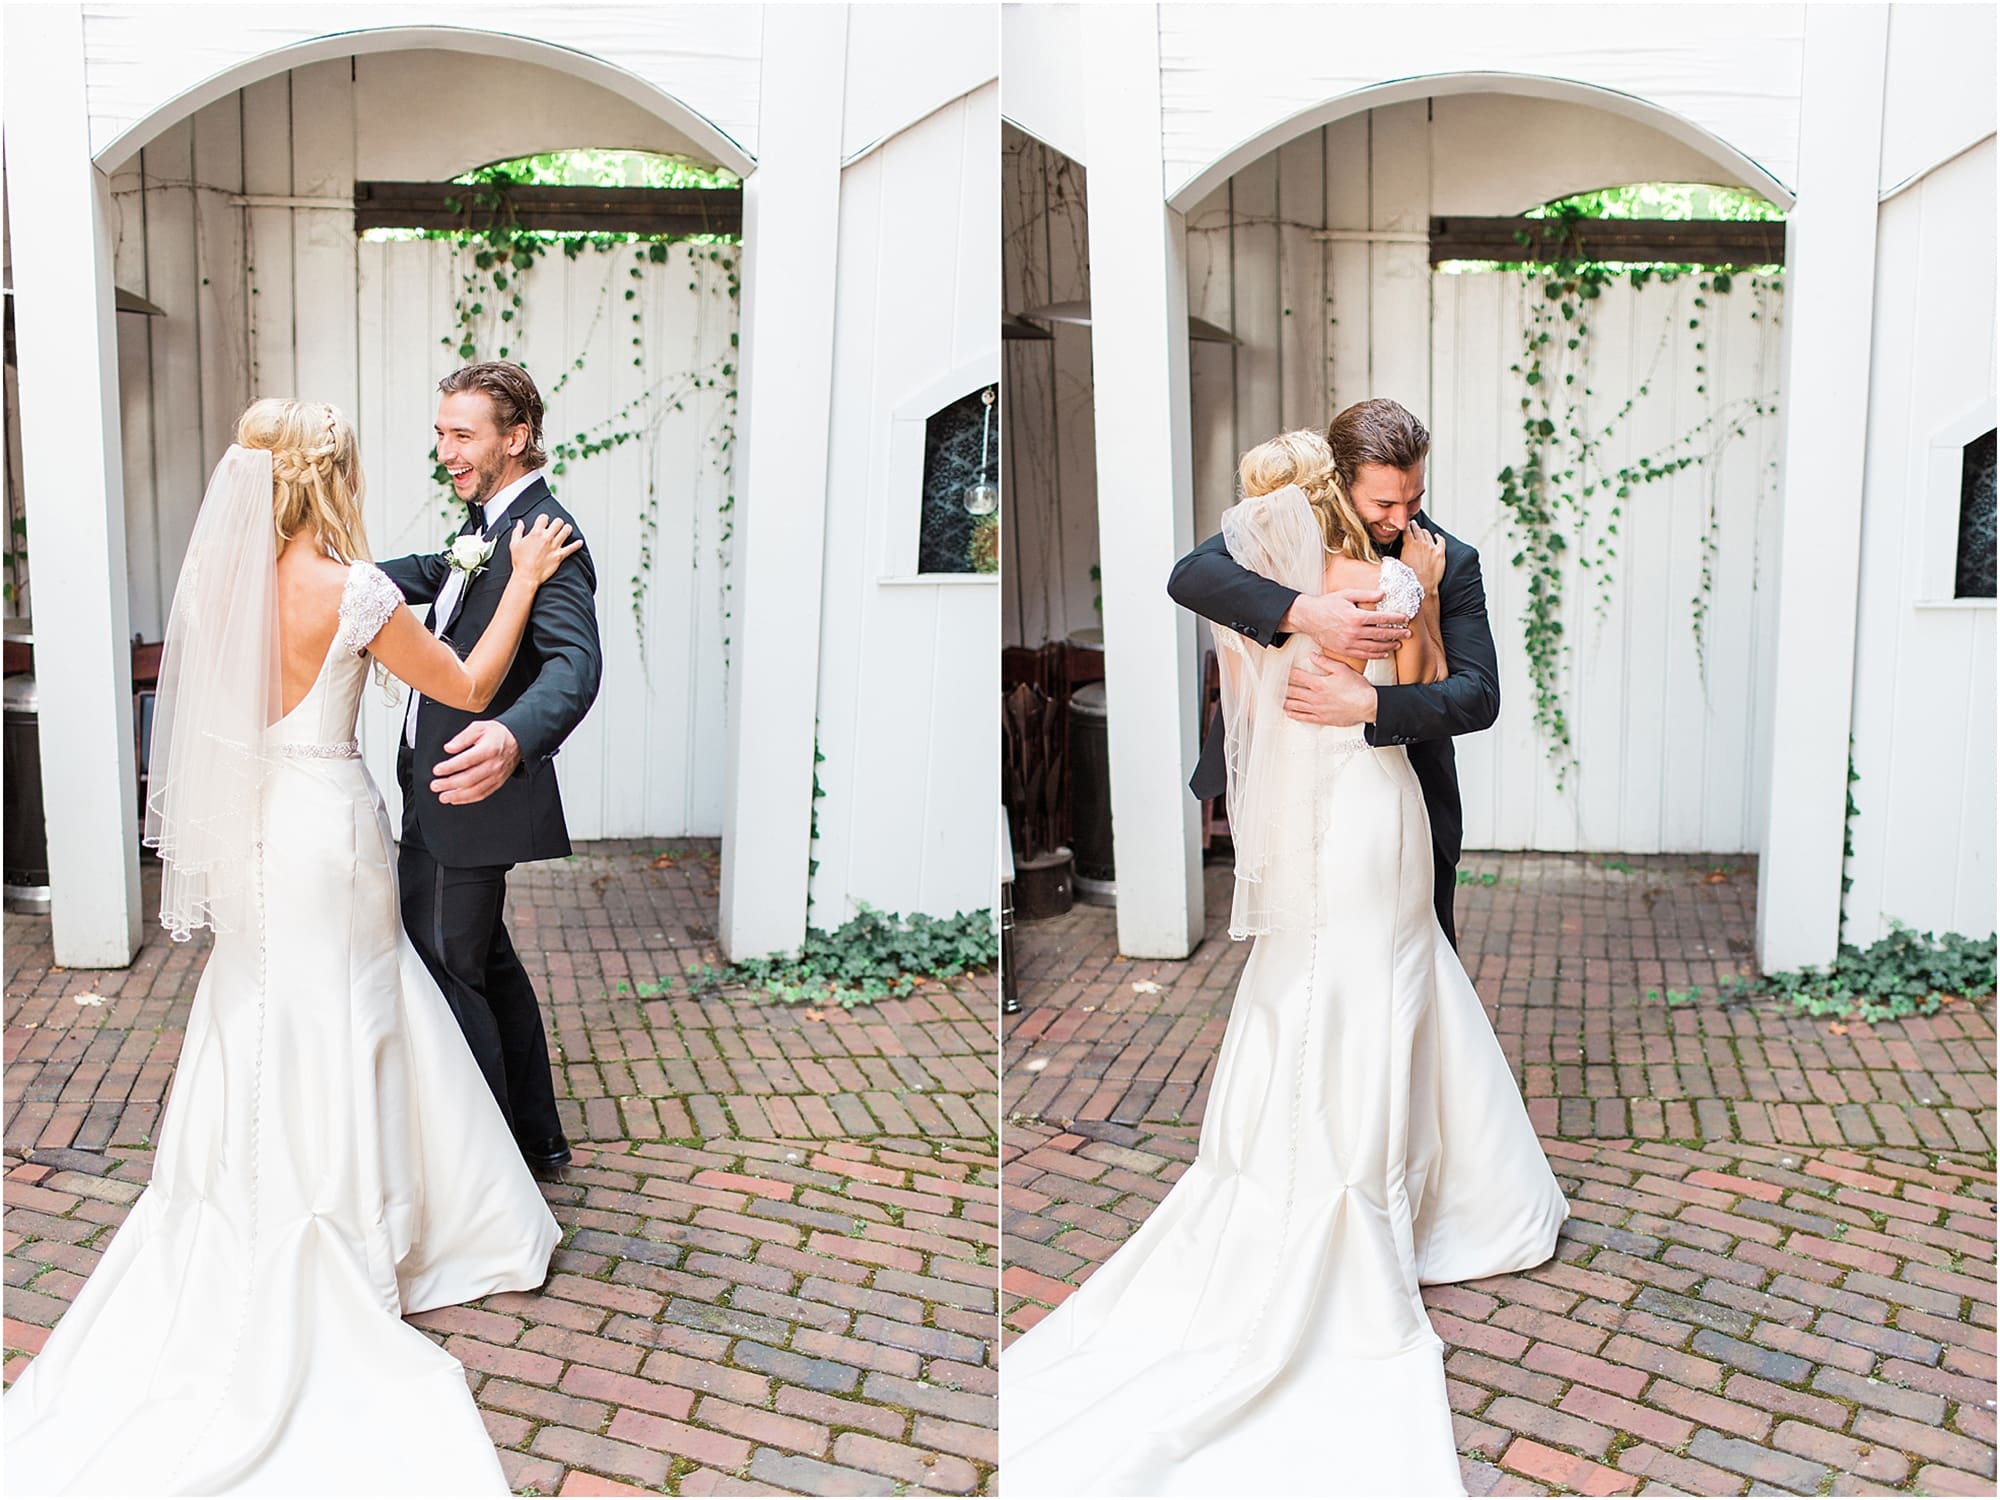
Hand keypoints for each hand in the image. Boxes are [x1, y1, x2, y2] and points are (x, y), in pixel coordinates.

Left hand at [432, 720, 520, 804]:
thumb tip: (449, 748)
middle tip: (435, 785)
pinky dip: (468, 799)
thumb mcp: (479, 727)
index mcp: (489, 749)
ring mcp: (497, 776)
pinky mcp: (498, 782)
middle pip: (469, 778)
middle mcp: (494, 765)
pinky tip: (456, 799)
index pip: (466, 761)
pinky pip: (482, 794)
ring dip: (457, 795)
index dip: (450, 767)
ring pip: (475, 790)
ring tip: (443, 796)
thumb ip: (462, 738)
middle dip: (449, 784)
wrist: (517, 740)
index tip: (437, 770)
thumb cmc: (497, 734)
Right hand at [508, 515, 581, 584]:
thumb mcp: (514, 544)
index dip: (544, 518)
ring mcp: (554, 546)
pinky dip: (577, 545)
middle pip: (558, 522)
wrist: (527, 576)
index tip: (544, 521)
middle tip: (556, 525)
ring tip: (566, 530)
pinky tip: (580, 542)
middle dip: (557, 522)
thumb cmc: (520, 561)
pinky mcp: (560, 556)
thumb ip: (518, 531)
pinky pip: (572, 548)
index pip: (544, 517)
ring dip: (567, 529)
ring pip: (566, 531)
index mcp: (536, 533)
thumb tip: (520, 523)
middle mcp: (547, 538)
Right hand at [1284, 588, 1410, 659]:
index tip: (1406, 619)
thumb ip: (1366, 594)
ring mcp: (1349, 642)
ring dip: (1389, 646)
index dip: (1396, 618)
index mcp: (1356, 616)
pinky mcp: (1344, 650)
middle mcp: (1354, 631)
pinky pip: (1363, 654)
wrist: (1308, 617)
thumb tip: (1383, 593)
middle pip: (1381, 634)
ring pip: (1374, 647)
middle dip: (1397, 633)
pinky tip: (1384, 653)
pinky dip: (1376, 655)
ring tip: (1399, 644)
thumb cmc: (1327, 604)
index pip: (1382, 618)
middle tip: (1408, 633)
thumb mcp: (1346, 594)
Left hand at [1284, 655, 1376, 726]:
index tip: (1283, 671)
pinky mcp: (1322, 719)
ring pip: (1296, 705)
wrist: (1367, 705)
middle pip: (1293, 691)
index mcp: (1319, 683)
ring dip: (1285, 702)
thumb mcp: (1342, 669)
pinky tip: (1290, 713)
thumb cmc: (1357, 689)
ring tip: (1278, 699)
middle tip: (1275, 686)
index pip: (1298, 676)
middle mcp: (1315, 697)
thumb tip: (1313, 656)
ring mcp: (1318, 709)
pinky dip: (1295, 715)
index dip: (1288, 672)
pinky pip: (1304, 718)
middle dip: (1282, 688)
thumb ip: (1325, 662)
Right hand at [1402, 519, 1445, 591]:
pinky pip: (1441, 541)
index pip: (1406, 530)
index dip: (1405, 527)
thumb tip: (1389, 555)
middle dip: (1414, 526)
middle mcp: (1421, 544)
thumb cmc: (1409, 579)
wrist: (1423, 586)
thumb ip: (1396, 555)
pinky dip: (1438, 537)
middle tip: (1412, 524)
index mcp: (1409, 545)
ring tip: (1422, 530)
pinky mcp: (1440, 553)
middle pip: (1417, 530)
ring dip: (1424, 531)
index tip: (1404, 525)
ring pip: (1427, 534)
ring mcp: (1432, 548)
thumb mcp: (1398, 564)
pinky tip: (1437, 536)